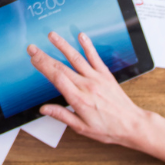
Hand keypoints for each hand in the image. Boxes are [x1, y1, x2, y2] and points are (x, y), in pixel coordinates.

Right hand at [30, 32, 159, 151]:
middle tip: (32, 48)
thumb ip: (62, 115)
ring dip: (63, 46)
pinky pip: (95, 57)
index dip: (43, 66)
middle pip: (61, 67)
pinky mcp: (106, 75)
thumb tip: (44, 109)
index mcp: (79, 100)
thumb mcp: (82, 128)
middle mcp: (87, 86)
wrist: (131, 124)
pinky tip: (81, 36)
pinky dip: (88, 46)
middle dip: (44, 56)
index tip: (33, 59)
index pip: (56, 78)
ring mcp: (97, 78)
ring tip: (52, 36)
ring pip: (76, 58)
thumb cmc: (108, 128)